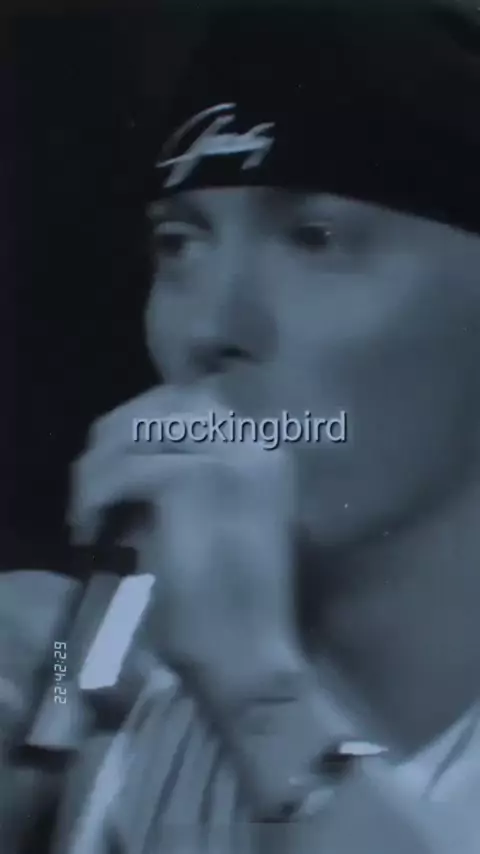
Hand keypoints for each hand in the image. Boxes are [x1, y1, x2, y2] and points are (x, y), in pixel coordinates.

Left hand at [69, 385, 303, 704]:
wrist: (251, 658)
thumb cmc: (234, 606)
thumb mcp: (219, 523)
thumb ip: (192, 478)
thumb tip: (136, 456)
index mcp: (263, 452)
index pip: (189, 404)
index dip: (141, 428)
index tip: (115, 472)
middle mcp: (251, 442)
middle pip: (161, 404)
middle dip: (115, 440)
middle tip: (93, 493)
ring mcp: (226, 457)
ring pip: (135, 433)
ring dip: (98, 471)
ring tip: (88, 516)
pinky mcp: (193, 480)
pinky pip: (122, 470)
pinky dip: (94, 498)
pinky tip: (90, 532)